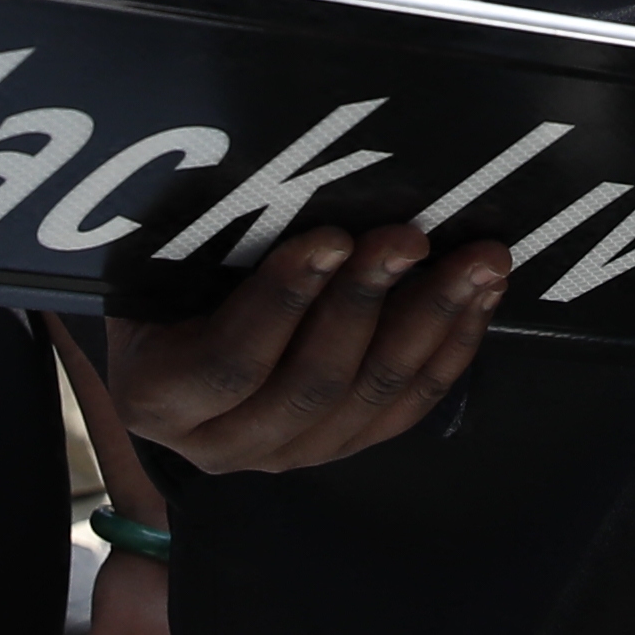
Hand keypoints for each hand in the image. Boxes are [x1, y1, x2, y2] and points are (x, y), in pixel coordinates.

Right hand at [88, 223, 508, 474]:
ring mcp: (288, 454)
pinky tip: (479, 297)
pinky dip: (449, 348)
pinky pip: (406, 406)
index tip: (331, 239)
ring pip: (370, 398)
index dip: (284, 301)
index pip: (229, 361)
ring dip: (430, 321)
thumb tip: (270, 179)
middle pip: (312, 383)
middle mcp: (223, 444)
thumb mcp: (154, 269)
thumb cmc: (158, 291)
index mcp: (159, 397)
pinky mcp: (342, 446)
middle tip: (410, 238)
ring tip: (472, 262)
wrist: (167, 353)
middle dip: (369, 301)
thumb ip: (196, 244)